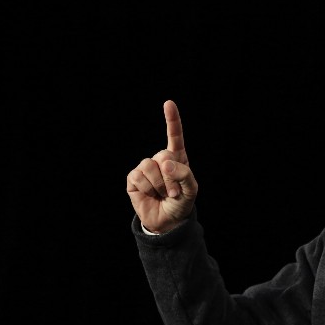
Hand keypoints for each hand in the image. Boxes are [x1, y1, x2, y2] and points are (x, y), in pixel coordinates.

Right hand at [126, 100, 197, 232]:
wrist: (168, 221)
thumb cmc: (182, 202)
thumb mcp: (191, 189)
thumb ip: (184, 174)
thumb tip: (165, 163)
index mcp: (178, 158)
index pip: (174, 136)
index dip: (172, 120)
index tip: (168, 104)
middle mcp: (160, 159)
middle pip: (163, 155)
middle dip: (170, 176)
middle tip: (174, 191)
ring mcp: (146, 168)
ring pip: (149, 165)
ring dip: (158, 184)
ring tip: (163, 193)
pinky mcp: (133, 178)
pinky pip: (137, 176)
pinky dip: (147, 188)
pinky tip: (150, 194)